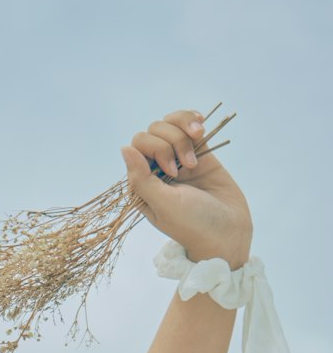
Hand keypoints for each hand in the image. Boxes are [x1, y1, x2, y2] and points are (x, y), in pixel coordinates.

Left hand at [120, 108, 253, 269]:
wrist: (228, 232)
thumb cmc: (193, 225)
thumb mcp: (163, 205)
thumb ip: (142, 179)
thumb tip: (124, 149)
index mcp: (142, 184)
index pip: (137, 146)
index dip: (155, 149)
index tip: (173, 172)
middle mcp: (157, 169)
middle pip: (153, 132)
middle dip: (171, 143)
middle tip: (187, 168)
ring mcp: (178, 158)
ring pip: (170, 124)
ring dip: (184, 131)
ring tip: (198, 150)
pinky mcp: (199, 152)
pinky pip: (189, 125)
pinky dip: (193, 121)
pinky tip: (201, 128)